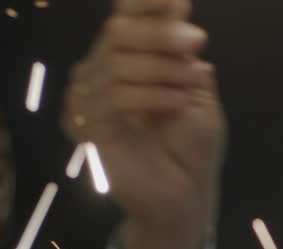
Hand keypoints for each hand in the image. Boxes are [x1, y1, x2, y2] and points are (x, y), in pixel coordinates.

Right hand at [64, 0, 225, 248]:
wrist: (184, 195)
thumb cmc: (190, 145)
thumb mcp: (194, 89)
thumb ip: (182, 51)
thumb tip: (176, 2)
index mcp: (123, 59)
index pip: (123, 18)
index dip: (144, 3)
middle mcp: (98, 74)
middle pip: (117, 32)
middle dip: (160, 32)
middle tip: (197, 40)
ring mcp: (86, 101)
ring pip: (117, 63)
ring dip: (163, 67)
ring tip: (195, 80)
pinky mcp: (85, 129)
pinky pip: (113, 98)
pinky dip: (151, 94)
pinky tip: (176, 102)